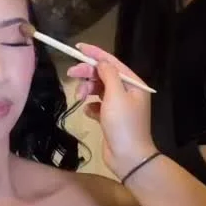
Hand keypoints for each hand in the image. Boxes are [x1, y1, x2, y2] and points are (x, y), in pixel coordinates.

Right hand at [67, 43, 155, 179]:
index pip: (112, 63)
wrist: (128, 157)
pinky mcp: (110, 119)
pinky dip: (91, 106)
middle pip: (104, 75)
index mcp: (134, 84)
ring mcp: (119, 106)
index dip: (95, 54)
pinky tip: (88, 111)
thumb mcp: (116, 95)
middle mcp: (128, 93)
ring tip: (79, 97)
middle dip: (87, 73)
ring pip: (98, 90)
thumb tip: (101, 62)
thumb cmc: (124, 124)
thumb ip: (108, 75)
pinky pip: (97, 105)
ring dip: (87, 90)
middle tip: (71, 74)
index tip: (78, 48)